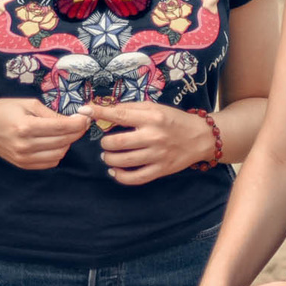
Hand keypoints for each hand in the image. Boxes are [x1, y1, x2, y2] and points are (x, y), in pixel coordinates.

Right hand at [0, 97, 89, 168]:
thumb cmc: (3, 110)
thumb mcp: (27, 104)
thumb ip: (51, 113)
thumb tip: (73, 120)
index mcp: (25, 127)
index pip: (61, 128)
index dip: (78, 123)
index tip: (86, 118)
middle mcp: (25, 145)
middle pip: (63, 142)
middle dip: (76, 132)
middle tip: (81, 123)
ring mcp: (23, 158)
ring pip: (59, 153)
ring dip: (67, 142)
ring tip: (66, 132)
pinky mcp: (23, 165)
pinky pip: (50, 162)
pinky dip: (57, 152)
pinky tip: (55, 142)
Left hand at [80, 102, 213, 184]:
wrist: (200, 137)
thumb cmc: (174, 120)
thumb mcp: (155, 108)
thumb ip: (131, 108)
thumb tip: (105, 109)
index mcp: (152, 117)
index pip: (119, 114)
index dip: (99, 112)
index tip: (84, 110)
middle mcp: (153, 136)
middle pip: (116, 142)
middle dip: (104, 142)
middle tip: (105, 142)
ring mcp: (157, 155)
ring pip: (122, 161)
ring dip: (109, 158)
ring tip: (108, 155)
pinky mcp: (160, 170)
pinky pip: (134, 178)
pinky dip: (120, 176)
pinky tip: (115, 170)